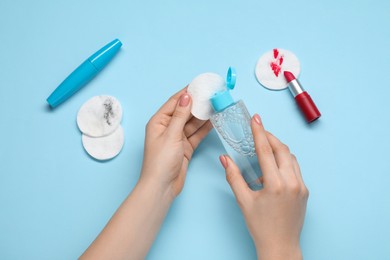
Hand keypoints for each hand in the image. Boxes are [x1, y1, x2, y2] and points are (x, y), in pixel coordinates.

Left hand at [140, 87, 211, 198]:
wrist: (162, 187)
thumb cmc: (160, 161)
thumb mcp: (171, 135)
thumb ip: (180, 115)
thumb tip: (186, 96)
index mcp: (158, 122)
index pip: (174, 102)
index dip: (187, 93)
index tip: (199, 84)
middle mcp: (167, 128)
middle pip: (185, 111)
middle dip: (198, 103)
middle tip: (212, 94)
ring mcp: (177, 138)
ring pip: (192, 122)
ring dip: (203, 115)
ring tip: (216, 105)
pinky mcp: (185, 147)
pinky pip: (196, 134)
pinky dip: (205, 128)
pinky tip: (214, 120)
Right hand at [219, 114, 308, 259]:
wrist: (280, 245)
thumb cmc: (260, 226)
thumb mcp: (243, 201)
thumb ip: (233, 176)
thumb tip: (225, 158)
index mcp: (275, 184)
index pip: (266, 151)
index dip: (259, 132)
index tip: (256, 119)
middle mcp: (292, 182)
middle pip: (282, 149)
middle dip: (270, 136)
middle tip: (259, 129)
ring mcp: (301, 186)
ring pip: (290, 157)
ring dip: (278, 147)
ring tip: (265, 145)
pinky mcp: (305, 190)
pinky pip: (295, 168)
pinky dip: (284, 160)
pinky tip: (273, 165)